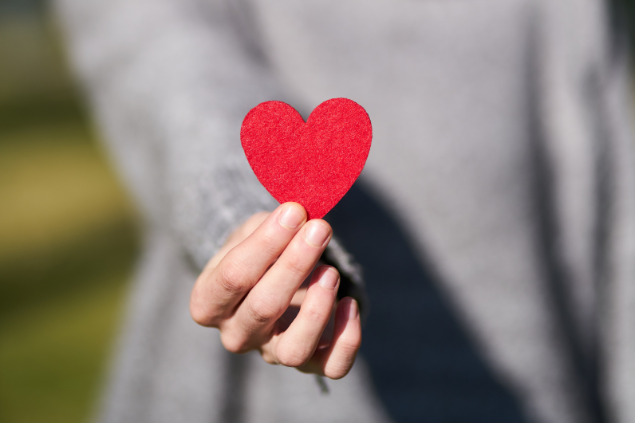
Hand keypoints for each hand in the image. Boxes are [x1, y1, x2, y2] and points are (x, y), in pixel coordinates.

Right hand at [190, 202, 361, 378]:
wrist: (270, 279)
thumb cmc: (257, 252)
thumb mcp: (251, 232)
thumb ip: (269, 226)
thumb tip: (298, 214)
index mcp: (209, 302)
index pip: (232, 277)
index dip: (265, 244)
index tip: (294, 212)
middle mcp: (236, 335)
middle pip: (263, 309)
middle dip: (294, 264)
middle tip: (319, 228)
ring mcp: (271, 353)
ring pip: (293, 350)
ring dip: (316, 309)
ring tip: (331, 272)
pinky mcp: (309, 363)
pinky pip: (331, 366)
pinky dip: (347, 339)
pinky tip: (350, 303)